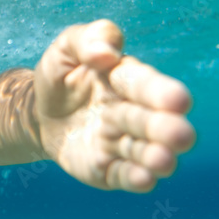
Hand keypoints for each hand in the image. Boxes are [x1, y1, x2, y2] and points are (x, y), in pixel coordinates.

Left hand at [34, 20, 195, 191]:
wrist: (38, 114)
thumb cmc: (59, 78)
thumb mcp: (65, 49)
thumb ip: (88, 39)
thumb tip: (105, 54)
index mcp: (126, 80)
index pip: (144, 84)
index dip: (160, 93)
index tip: (178, 101)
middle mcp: (131, 113)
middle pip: (150, 121)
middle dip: (164, 129)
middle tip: (180, 136)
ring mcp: (121, 143)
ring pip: (144, 152)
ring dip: (156, 157)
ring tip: (163, 160)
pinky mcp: (108, 169)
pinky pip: (124, 175)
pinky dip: (136, 178)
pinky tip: (144, 179)